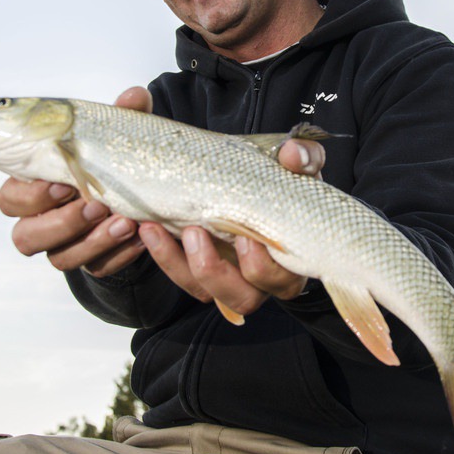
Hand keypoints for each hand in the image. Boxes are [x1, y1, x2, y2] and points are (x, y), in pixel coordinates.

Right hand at [0, 87, 150, 277]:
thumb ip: (123, 117)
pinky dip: (119, 255)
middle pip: (26, 237)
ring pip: (60, 259)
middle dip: (61, 223)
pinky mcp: (92, 264)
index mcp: (32, 188)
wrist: (135, 198)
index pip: (10, 199)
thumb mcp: (115, 138)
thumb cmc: (109, 163)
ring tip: (126, 222)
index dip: (32, 196)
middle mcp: (40, 223)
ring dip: (93, 242)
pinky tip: (141, 237)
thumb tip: (136, 95)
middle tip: (96, 205)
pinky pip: (98, 268)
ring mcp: (64, 246)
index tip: (63, 183)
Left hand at [139, 134, 323, 316]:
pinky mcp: (200, 268)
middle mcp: (261, 279)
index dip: (263, 268)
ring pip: (204, 292)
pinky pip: (181, 275)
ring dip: (178, 264)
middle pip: (243, 298)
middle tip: (196, 231)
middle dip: (216, 271)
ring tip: (156, 228)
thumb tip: (293, 155)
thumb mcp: (300, 164)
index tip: (246, 237)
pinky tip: (148, 227)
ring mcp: (229, 276)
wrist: (258, 178)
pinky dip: (162, 254)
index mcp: (291, 260)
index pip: (283, 281)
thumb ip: (305, 157)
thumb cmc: (287, 179)